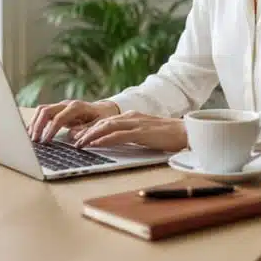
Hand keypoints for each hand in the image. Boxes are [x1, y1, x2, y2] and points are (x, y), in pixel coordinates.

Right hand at [28, 99, 120, 142]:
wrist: (104, 109)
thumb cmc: (103, 117)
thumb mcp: (100, 125)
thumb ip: (87, 130)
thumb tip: (73, 136)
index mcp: (77, 107)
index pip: (59, 117)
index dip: (51, 130)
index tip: (46, 141)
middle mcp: (66, 104)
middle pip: (46, 110)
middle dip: (38, 126)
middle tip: (34, 140)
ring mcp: (61, 106)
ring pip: (42, 110)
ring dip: (34, 123)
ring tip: (30, 138)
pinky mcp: (57, 110)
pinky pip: (43, 113)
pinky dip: (36, 122)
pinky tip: (32, 133)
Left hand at [71, 111, 187, 151]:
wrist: (188, 133)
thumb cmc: (169, 136)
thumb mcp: (146, 133)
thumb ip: (132, 135)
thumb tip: (117, 142)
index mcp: (132, 117)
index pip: (106, 121)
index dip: (90, 128)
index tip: (78, 136)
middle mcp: (132, 117)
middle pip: (103, 122)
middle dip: (86, 131)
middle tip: (72, 140)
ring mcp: (137, 124)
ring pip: (107, 127)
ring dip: (91, 135)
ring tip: (79, 144)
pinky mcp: (142, 132)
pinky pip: (119, 135)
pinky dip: (105, 139)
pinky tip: (96, 144)